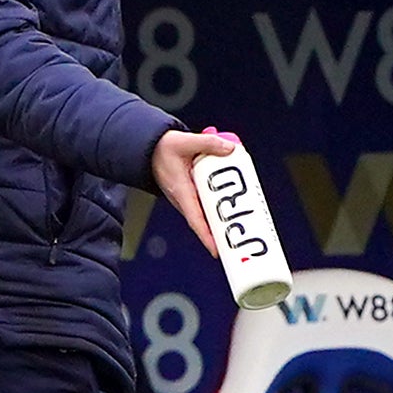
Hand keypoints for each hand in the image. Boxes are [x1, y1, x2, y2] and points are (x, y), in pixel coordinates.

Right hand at [152, 128, 239, 257]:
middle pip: (205, 222)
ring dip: (222, 221)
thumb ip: (208, 143)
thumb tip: (231, 149)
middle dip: (222, 234)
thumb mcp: (184, 141)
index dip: (207, 236)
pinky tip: (234, 204)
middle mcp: (184, 199)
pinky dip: (219, 205)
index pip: (196, 219)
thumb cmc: (162, 147)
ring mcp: (188, 197)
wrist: (148, 147)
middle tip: (240, 245)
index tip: (217, 251)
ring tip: (243, 229)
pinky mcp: (191, 191)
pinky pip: (206, 203)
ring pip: (207, 213)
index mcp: (181, 192)